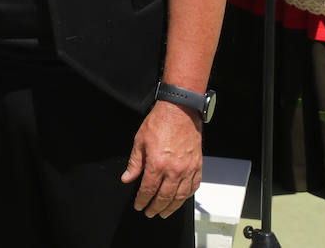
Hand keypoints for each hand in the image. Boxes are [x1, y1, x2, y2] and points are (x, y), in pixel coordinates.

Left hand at [121, 99, 202, 217]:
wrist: (180, 111)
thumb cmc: (159, 122)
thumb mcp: (139, 141)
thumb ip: (134, 163)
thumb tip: (127, 179)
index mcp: (157, 164)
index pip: (148, 189)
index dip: (142, 200)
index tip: (139, 206)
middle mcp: (174, 170)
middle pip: (164, 197)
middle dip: (156, 207)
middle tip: (150, 213)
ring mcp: (188, 169)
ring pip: (180, 196)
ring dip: (172, 207)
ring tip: (164, 213)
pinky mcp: (197, 166)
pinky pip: (193, 186)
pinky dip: (186, 196)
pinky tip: (181, 199)